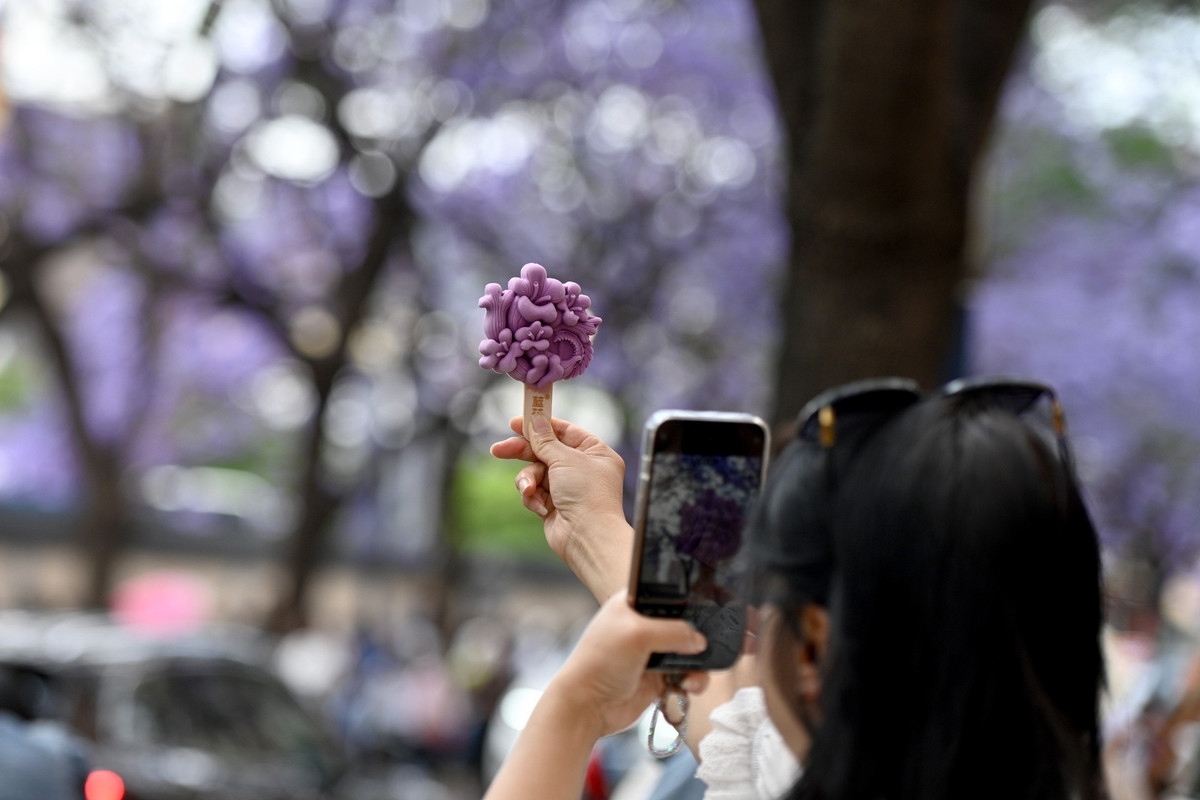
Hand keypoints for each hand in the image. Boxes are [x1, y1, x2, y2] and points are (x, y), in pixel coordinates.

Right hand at [491, 415, 631, 599]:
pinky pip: (534, 492)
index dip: (540, 425)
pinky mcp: (553, 504)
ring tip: (529, 490)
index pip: (563, 431)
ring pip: (535, 473)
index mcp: (594, 452)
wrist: (587, 537)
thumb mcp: (565, 459)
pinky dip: (533, 497)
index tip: (516, 422)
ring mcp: (567, 487)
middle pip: (545, 451)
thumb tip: (536, 421)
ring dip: (528, 480)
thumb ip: (546, 440)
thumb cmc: (586, 495)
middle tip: (498, 449)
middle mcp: (582, 468)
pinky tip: (541, 507)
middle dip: (522, 452)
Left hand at [547, 591, 709, 738]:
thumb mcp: (638, 635)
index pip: (668, 592)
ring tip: (693, 679)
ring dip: (698, 667)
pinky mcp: (657, 679)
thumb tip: (701, 642)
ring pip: (689, 654)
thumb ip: (674, 632)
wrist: (587, 707)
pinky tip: (685, 690)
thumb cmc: (600, 662)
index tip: (711, 607)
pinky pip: (685, 677)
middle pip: (684, 625)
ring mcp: (651, 653)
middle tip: (709, 647)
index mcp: (633, 604)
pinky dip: (691, 684)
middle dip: (699, 638)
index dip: (689, 599)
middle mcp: (643, 626)